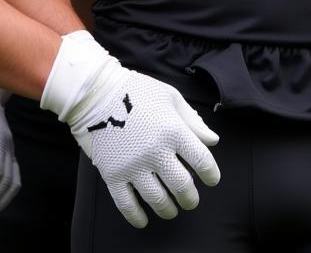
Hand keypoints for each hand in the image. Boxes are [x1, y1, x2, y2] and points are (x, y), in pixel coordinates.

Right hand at [41, 31, 219, 227]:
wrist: (97, 94)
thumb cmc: (137, 91)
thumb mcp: (170, 97)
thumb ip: (193, 120)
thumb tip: (212, 140)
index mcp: (173, 130)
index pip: (201, 160)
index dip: (211, 174)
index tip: (212, 179)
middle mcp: (155, 151)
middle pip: (181, 185)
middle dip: (190, 198)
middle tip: (191, 200)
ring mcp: (133, 165)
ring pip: (157, 199)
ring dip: (168, 209)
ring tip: (172, 210)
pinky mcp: (112, 174)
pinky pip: (126, 204)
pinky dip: (137, 216)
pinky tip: (144, 220)